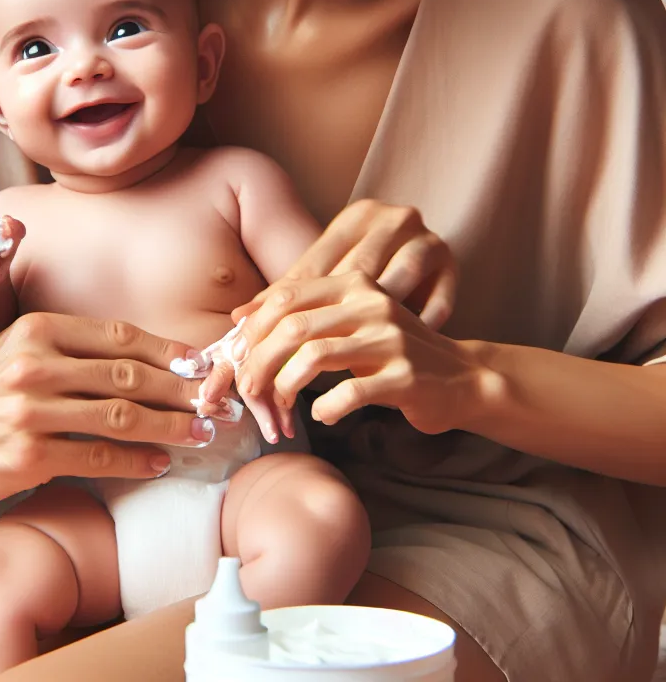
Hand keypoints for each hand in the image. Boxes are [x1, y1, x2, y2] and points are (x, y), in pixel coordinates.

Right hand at [0, 313, 217, 503]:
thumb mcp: (14, 347)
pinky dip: (137, 460)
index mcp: (36, 329)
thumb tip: (140, 355)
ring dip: (170, 426)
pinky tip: (161, 462)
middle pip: (127, 375)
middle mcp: (33, 365)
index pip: (119, 336)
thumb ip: (68, 345)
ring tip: (201, 432)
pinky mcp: (26, 457)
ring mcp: (29, 413)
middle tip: (216, 401)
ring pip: (120, 416)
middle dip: (181, 389)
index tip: (201, 363)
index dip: (167, 350)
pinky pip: (98, 458)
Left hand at [200, 201, 456, 442]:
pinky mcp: (406, 376)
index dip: (254, 327)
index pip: (287, 296)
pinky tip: (322, 416)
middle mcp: (371, 304)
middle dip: (260, 360)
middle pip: (293, 326)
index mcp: (354, 283)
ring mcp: (391, 339)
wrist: (462, 378)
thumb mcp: (351, 321)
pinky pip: (351, 393)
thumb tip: (241, 318)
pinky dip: (326, 408)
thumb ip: (307, 315)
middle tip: (248, 388)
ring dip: (285, 385)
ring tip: (281, 403)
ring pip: (315, 356)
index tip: (237, 355)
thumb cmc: (391, 352)